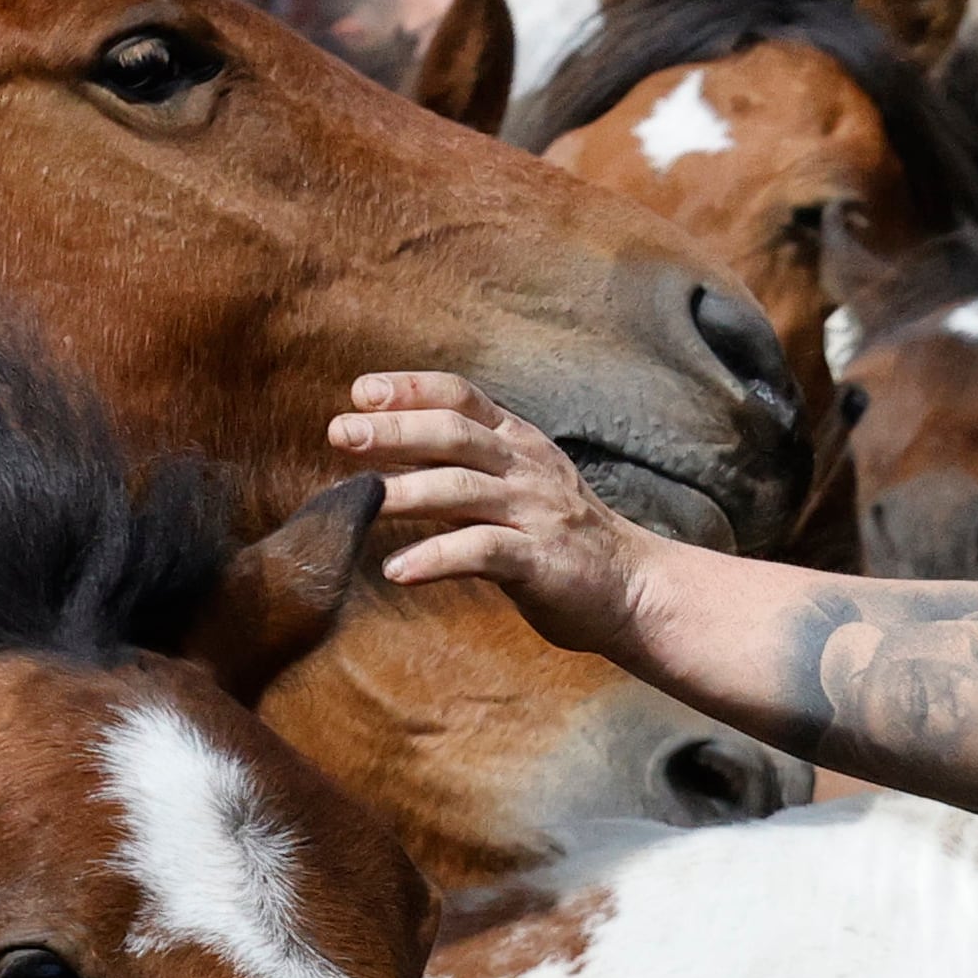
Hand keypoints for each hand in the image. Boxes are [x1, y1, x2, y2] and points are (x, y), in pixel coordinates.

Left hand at [335, 373, 665, 673]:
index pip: (462, 397)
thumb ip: (463, 467)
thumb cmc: (564, 538)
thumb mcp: (519, 486)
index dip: (410, 389)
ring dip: (406, 492)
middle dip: (394, 431)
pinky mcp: (542, 561)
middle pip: (454, 434)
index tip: (360, 393)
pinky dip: (435, 558)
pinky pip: (481, 552)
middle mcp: (527, 469)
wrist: (638, 589)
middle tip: (340, 434)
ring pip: (463, 489)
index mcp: (520, 443)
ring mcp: (536, 513)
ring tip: (358, 502)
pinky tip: (397, 569)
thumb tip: (386, 452)